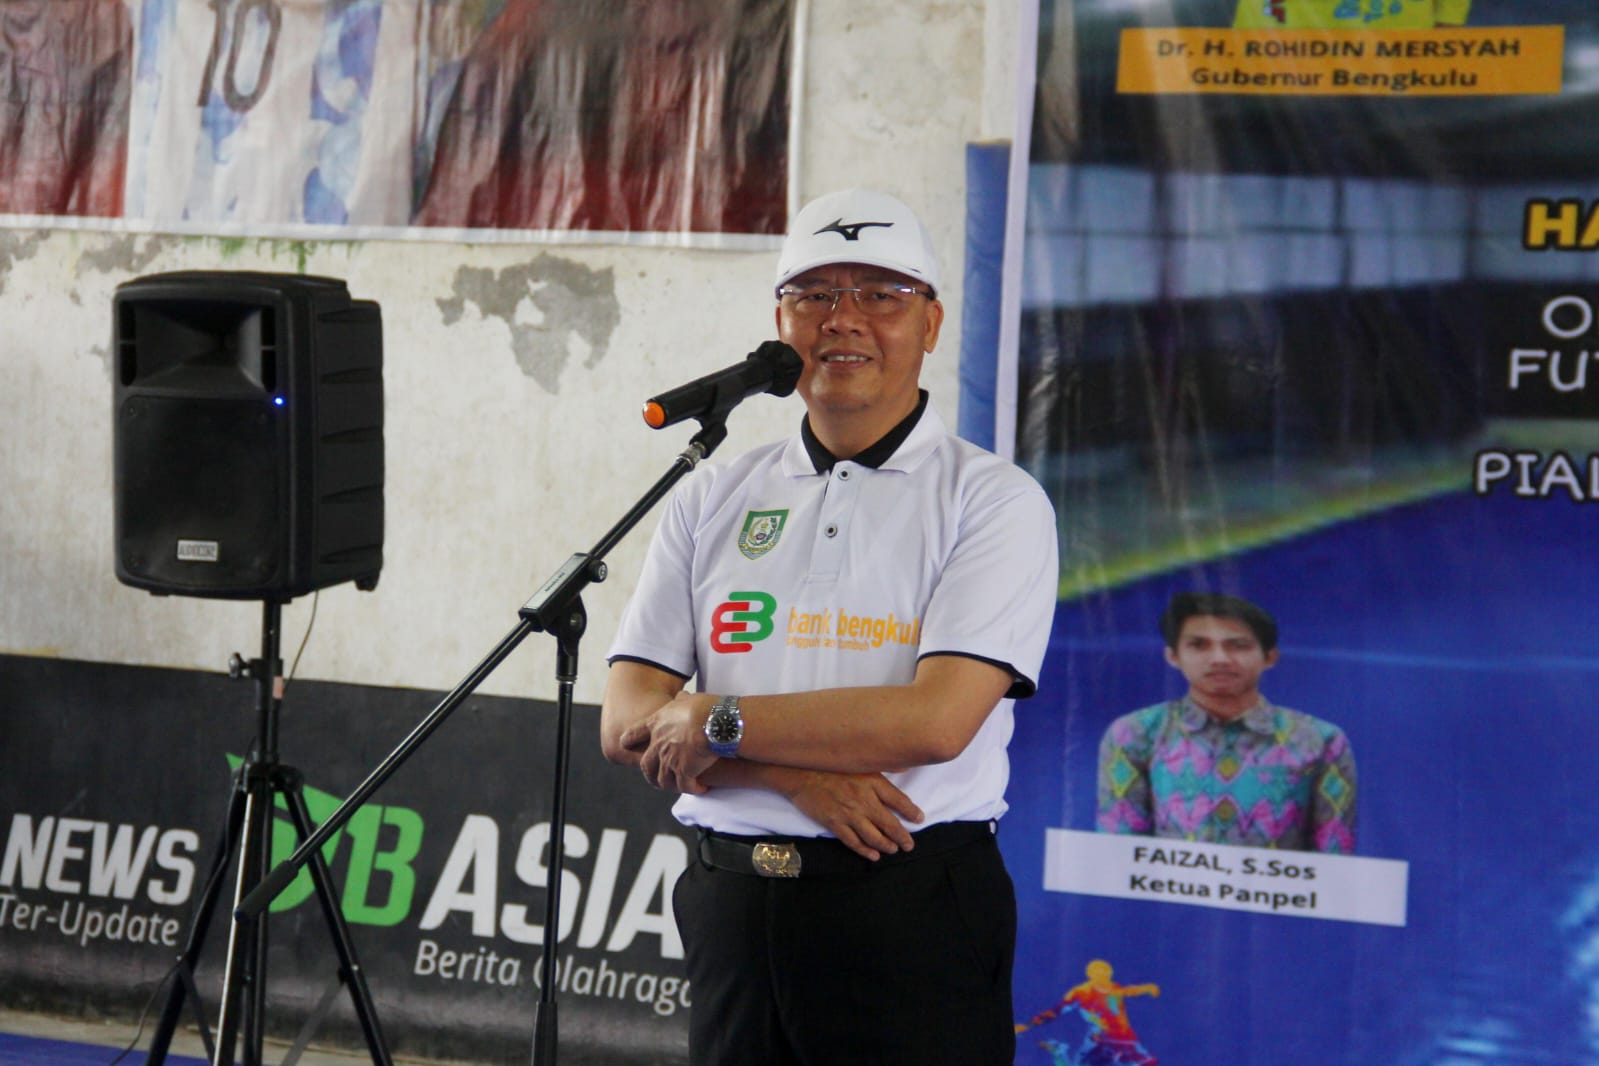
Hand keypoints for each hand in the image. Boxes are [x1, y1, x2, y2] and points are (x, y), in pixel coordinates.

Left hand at [620, 691, 715, 793]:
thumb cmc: (704, 707)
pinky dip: (692, 789)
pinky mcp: (684, 771)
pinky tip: (701, 788)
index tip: (624, 745)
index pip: (633, 734)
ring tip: (680, 786)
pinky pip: (684, 786)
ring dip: (671, 785)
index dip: (628, 741)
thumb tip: (681, 696)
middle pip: (646, 765)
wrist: (716, 722)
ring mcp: (669, 759)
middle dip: (651, 775)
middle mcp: (658, 743)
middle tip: (657, 779)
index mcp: (656, 724)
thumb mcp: (687, 699)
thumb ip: (681, 701)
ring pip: (662, 780)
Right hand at [784, 770, 923, 859]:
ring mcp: (849, 814)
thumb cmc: (831, 765)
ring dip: (887, 846)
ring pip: (874, 837)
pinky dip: (865, 851)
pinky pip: (853, 842)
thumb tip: (905, 767)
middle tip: (910, 845)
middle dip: (903, 837)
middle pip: (890, 824)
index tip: (919, 818)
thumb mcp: (860, 761)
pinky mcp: (835, 824)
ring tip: (894, 849)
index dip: (912, 812)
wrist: (801, 773)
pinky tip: (874, 855)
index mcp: (873, 782)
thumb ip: (882, 767)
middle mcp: (864, 800)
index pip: (899, 800)